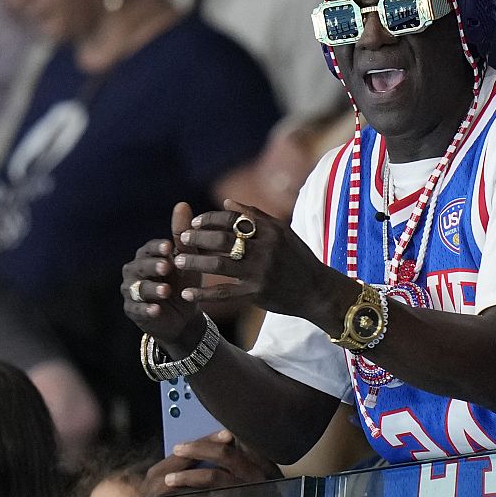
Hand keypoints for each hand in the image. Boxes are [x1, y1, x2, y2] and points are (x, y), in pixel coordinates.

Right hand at [122, 202, 205, 346]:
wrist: (183, 315)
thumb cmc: (184, 282)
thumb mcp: (188, 260)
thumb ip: (182, 235)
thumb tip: (182, 203)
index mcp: (146, 256)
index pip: (149, 249)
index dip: (158, 248)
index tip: (169, 247)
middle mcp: (134, 271)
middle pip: (140, 267)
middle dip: (153, 267)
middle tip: (167, 267)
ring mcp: (131, 292)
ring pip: (138, 289)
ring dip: (151, 289)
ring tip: (166, 291)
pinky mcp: (132, 311)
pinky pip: (137, 310)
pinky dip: (146, 310)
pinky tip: (156, 310)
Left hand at [149, 431, 298, 496]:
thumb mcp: (269, 482)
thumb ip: (253, 466)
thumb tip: (231, 451)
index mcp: (262, 463)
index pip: (237, 441)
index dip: (214, 436)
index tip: (197, 437)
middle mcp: (256, 472)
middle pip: (223, 452)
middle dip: (197, 448)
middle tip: (178, 448)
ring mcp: (246, 490)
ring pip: (212, 476)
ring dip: (186, 477)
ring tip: (168, 480)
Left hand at [172, 199, 328, 317]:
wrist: (317, 290)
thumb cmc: (298, 258)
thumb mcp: (282, 232)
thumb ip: (255, 215)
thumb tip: (227, 202)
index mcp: (270, 230)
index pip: (233, 219)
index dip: (210, 219)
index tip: (195, 223)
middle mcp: (265, 249)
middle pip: (222, 240)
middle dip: (198, 238)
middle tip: (181, 239)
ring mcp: (260, 272)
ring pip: (219, 265)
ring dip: (195, 263)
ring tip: (178, 262)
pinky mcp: (257, 293)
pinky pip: (225, 293)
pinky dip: (204, 294)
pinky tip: (188, 294)